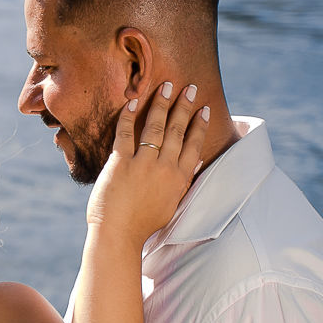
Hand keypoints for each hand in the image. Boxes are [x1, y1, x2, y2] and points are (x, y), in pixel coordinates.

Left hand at [85, 80, 206, 243]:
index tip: (204, 109)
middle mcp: (164, 168)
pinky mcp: (120, 164)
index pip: (194, 145)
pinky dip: (128, 116)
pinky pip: (125, 133)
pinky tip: (132, 102)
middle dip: (185, 106)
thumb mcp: (171, 204)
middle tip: (190, 88)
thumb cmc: (142, 223)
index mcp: (179, 179)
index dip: (200, 125)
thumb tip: (195, 163)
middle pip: (178, 130)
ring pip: (155, 127)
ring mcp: (142, 164)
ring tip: (166, 86)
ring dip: (162, 104)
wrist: (118, 235)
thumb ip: (182, 182)